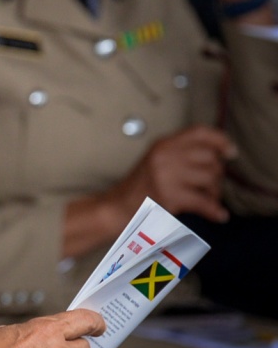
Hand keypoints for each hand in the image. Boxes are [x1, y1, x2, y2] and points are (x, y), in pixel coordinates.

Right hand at [107, 124, 234, 223]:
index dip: (220, 140)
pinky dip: (214, 211)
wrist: (117, 207)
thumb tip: (220, 155)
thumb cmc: (140, 187)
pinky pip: (204, 202)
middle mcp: (164, 156)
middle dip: (216, 174)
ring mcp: (165, 175)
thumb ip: (182, 154)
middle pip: (209, 157)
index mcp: (162, 144)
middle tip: (210, 187)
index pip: (198, 132)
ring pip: (209, 179)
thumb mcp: (157, 161)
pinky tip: (218, 215)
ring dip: (214, 193)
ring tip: (207, 200)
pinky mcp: (169, 196)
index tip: (231, 152)